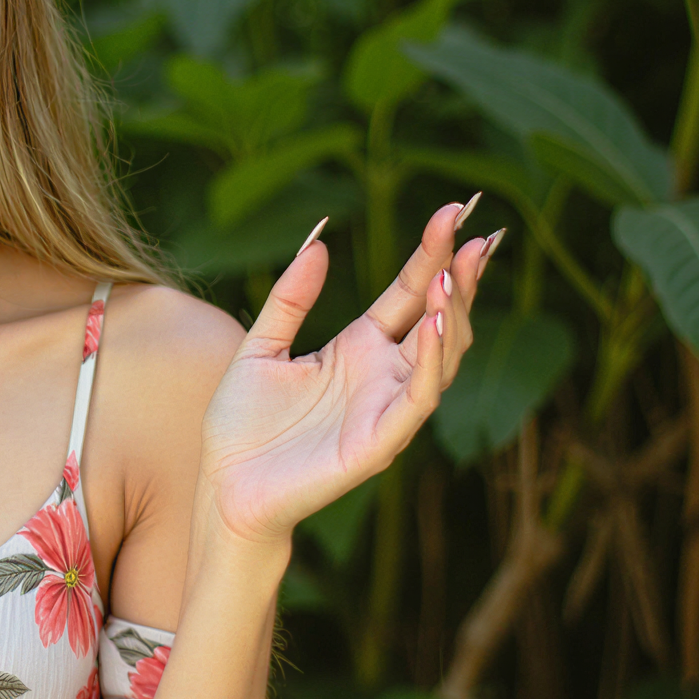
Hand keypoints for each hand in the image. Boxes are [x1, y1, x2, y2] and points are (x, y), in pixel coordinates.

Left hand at [197, 200, 501, 546]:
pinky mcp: (381, 441)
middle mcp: (382, 375)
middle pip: (437, 317)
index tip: (454, 211)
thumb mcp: (260, 346)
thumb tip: (320, 240)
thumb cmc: (241, 426)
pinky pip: (417, 398)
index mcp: (358, 348)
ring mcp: (386, 408)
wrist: (223, 488)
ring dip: (450, 315)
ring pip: (440, 356)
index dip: (432, 254)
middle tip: (474, 231)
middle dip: (460, 276)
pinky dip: (430, 362)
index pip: (407, 292)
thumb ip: (290, 298)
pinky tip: (432, 324)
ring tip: (451, 275)